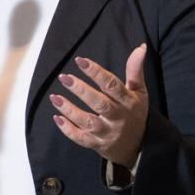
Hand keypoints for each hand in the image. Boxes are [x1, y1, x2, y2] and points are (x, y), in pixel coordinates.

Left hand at [50, 43, 148, 167]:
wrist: (140, 147)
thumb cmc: (135, 113)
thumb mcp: (139, 92)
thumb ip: (136, 70)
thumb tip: (141, 47)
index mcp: (128, 102)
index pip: (112, 85)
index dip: (96, 72)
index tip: (80, 60)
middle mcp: (118, 117)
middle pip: (100, 104)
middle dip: (81, 90)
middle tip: (64, 77)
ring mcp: (108, 133)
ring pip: (88, 122)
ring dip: (70, 110)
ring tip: (54, 97)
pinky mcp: (98, 144)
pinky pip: (82, 139)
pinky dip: (68, 130)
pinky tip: (57, 118)